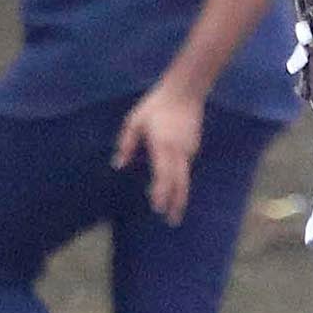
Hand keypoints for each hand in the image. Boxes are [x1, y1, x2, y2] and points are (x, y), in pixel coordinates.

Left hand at [113, 84, 205, 225]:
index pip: (163, 176)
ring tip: (173, 210)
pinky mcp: (193, 148)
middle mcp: (179, 152)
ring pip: (185, 178)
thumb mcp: (134, 121)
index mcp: (162, 146)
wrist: (185, 92)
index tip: (157, 209)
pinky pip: (186, 168)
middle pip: (180, 184)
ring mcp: (189, 150)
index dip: (161, 194)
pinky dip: (180, 181)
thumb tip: (118, 165)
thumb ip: (126, 144)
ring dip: (179, 195)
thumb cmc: (156, 105)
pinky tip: (175, 188)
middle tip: (172, 221)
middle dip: (177, 204)